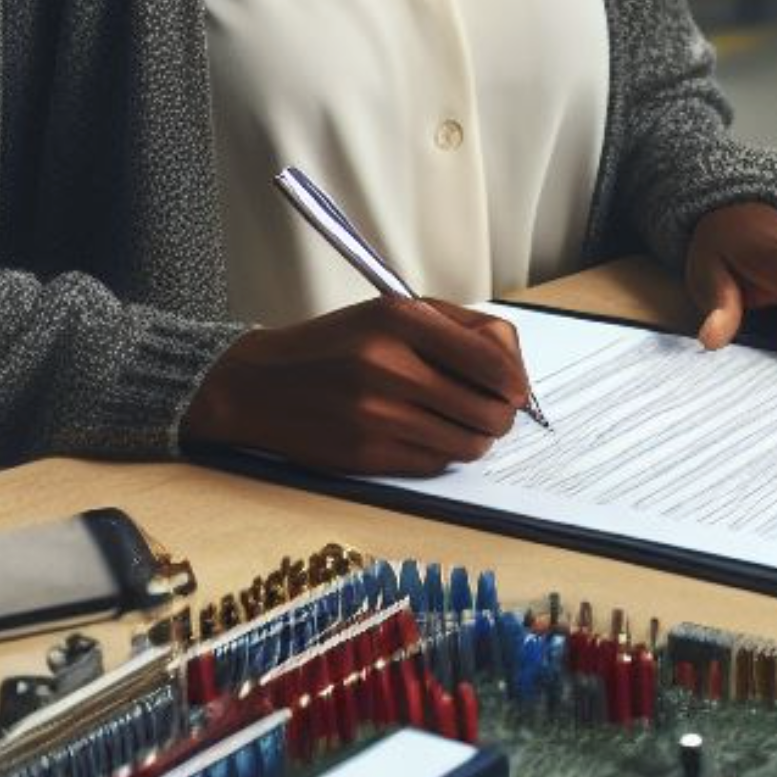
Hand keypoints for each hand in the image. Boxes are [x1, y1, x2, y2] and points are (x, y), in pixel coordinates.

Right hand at [183, 298, 526, 475]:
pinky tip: (425, 435)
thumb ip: (456, 329)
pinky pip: (437, 463)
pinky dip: (443, 453)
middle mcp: (390, 366)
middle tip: (492, 411)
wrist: (260, 385)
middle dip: (501, 414)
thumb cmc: (335, 347)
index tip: (516, 389)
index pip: (492, 359)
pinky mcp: (368, 454)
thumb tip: (513, 367)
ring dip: (476, 438)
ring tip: (458, 423)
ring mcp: (378, 414)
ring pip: (469, 442)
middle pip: (489, 408)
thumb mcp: (389, 313)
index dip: (516, 381)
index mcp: (400, 320)